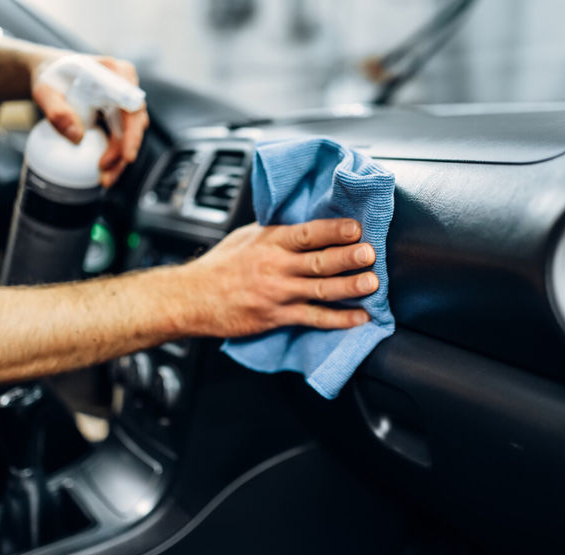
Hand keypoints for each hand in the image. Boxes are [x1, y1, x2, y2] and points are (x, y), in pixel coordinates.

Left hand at [30, 55, 148, 187]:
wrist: (51, 73)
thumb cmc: (49, 76)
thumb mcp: (44, 91)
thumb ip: (56, 111)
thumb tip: (76, 137)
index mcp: (115, 72)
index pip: (132, 105)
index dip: (132, 132)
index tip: (127, 156)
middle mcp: (127, 86)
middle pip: (135, 124)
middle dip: (123, 152)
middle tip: (106, 173)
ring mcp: (126, 102)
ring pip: (131, 134)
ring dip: (119, 158)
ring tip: (104, 178)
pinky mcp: (120, 115)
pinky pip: (122, 138)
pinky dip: (114, 155)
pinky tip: (104, 171)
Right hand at [176, 219, 379, 337]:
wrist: (192, 298)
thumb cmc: (220, 266)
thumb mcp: (246, 237)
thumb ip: (277, 232)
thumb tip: (308, 224)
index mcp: (270, 241)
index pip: (307, 233)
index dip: (333, 230)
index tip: (356, 227)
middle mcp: (276, 266)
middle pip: (319, 261)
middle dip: (347, 257)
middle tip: (370, 254)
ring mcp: (278, 293)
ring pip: (320, 290)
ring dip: (349, 287)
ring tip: (373, 284)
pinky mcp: (277, 317)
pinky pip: (313, 318)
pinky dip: (338, 320)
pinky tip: (358, 318)